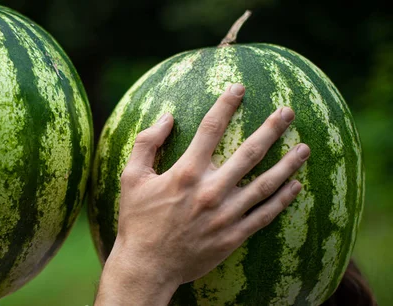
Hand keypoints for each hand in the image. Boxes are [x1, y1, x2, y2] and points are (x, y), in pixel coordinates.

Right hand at [95, 84, 309, 304]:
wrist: (147, 265)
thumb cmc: (137, 220)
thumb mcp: (131, 177)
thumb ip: (147, 143)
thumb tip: (167, 117)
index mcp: (186, 172)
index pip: (211, 128)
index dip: (226, 104)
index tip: (240, 88)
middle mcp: (210, 190)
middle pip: (248, 152)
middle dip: (271, 129)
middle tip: (287, 112)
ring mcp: (226, 215)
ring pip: (265, 184)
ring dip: (288, 164)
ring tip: (305, 148)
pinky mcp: (233, 236)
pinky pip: (264, 215)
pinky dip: (282, 200)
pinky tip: (296, 186)